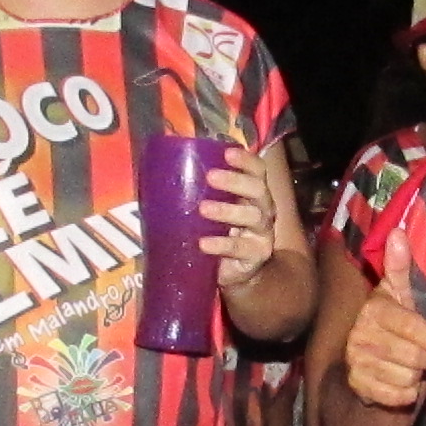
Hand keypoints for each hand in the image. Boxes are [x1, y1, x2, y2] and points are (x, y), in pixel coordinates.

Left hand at [201, 147, 276, 290]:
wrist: (230, 272)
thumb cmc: (217, 232)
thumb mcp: (210, 210)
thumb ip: (200, 193)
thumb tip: (162, 171)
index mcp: (252, 193)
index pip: (257, 170)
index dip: (245, 160)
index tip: (226, 153)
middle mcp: (263, 209)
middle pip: (258, 189)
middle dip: (235, 181)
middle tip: (210, 177)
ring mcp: (263, 233)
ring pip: (253, 216)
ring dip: (227, 210)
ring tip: (203, 209)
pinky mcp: (257, 255)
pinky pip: (241, 248)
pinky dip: (222, 244)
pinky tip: (204, 243)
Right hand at [343, 232, 425, 407]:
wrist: (367, 359)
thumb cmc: (395, 322)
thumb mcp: (401, 294)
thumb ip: (401, 267)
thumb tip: (398, 232)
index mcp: (374, 308)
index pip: (409, 325)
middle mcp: (359, 334)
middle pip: (412, 356)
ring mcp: (356, 360)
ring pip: (406, 377)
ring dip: (417, 375)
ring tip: (414, 366)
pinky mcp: (357, 385)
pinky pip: (396, 396)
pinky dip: (406, 393)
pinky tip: (404, 383)